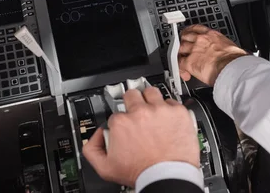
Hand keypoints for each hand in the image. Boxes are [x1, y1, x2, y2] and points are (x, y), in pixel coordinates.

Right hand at [82, 87, 199, 186]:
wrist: (167, 176)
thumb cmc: (141, 172)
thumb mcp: (105, 168)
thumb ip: (92, 149)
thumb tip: (97, 135)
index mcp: (122, 123)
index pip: (116, 113)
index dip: (120, 121)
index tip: (125, 126)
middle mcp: (140, 112)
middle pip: (132, 95)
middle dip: (132, 102)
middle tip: (136, 112)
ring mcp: (160, 110)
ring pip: (151, 92)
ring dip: (149, 99)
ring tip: (152, 110)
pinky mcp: (177, 112)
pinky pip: (171, 101)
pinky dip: (169, 109)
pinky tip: (167, 119)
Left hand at [179, 25, 247, 85]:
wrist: (232, 69)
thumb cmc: (235, 61)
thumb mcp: (230, 47)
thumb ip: (223, 47)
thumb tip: (225, 53)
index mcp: (212, 35)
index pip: (197, 28)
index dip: (191, 32)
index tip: (190, 34)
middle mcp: (201, 40)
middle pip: (185, 36)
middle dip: (183, 42)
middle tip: (184, 49)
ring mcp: (194, 50)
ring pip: (180, 48)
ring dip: (180, 55)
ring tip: (182, 62)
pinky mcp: (189, 62)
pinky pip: (179, 64)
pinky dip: (181, 69)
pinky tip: (185, 74)